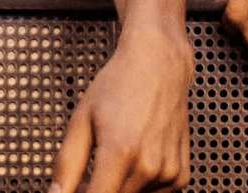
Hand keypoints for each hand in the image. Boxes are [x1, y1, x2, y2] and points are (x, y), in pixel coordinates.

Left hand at [50, 27, 191, 192]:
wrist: (158, 66)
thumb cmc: (119, 87)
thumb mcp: (81, 120)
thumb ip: (67, 163)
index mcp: (120, 152)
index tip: (72, 190)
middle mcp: (148, 167)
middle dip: (94, 191)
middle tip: (84, 174)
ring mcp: (168, 173)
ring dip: (116, 188)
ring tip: (110, 159)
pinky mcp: (180, 176)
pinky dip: (138, 185)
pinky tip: (133, 160)